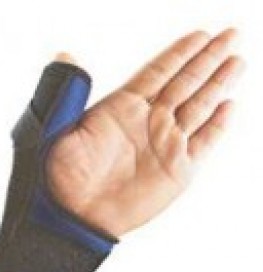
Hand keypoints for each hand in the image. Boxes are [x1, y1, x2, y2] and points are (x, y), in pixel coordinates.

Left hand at [46, 29, 243, 237]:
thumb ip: (68, 92)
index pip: (158, 71)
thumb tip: (66, 55)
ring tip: (236, 62)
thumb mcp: (55, 129)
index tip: (201, 34)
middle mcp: (147, 122)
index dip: (180, 52)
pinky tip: (229, 107)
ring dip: (218, 85)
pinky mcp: (176, 171)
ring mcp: (164, 145)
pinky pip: (204, 143)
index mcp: (121, 108)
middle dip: (208, 58)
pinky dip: (218, 126)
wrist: (74, 216)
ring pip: (199, 107)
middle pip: (185, 82)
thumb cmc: (59, 176)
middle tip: (231, 35)